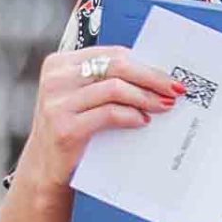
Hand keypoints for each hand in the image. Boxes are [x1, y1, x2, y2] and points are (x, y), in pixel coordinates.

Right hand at [13, 46, 182, 193]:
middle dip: (152, 77)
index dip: (145, 63)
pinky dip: (132, 115)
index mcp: (61, 64)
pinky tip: (143, 120)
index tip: (170, 74)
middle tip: (175, 89)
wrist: (46, 167)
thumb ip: (108, 82)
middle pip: (117, 66)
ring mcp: (58, 103)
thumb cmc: (72, 128)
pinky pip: (109, 114)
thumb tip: (155, 76)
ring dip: (146, 97)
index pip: (113, 54)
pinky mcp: (65, 127)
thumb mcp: (84, 98)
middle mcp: (56, 79)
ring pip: (115, 88)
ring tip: (164, 105)